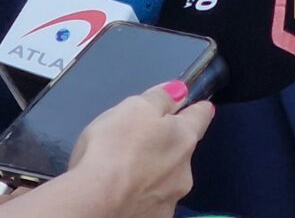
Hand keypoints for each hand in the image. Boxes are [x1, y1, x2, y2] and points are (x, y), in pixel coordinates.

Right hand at [36, 82, 215, 217]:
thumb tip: (181, 91)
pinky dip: (141, 197)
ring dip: (154, 174)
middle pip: (181, 151)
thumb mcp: (134, 108)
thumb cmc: (113, 148)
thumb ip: (160, 98)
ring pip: (167, 180)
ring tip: (126, 173)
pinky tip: (122, 195)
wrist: (94, 203)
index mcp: (183, 138)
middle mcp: (184, 171)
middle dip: (167, 146)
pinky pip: (151, 203)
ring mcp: (170, 200)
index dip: (196, 107)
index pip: (201, 116)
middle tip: (140, 144)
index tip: (195, 105)